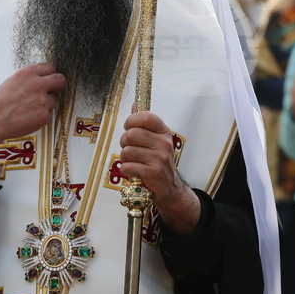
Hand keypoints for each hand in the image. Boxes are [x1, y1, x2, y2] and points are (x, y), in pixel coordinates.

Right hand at [0, 64, 66, 152]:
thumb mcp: (13, 81)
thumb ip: (30, 78)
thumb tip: (43, 80)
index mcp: (28, 73)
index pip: (51, 68)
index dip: (50, 75)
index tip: (48, 80)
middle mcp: (37, 85)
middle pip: (61, 80)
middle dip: (57, 86)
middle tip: (51, 91)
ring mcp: (42, 100)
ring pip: (54, 100)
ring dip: (46, 105)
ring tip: (30, 109)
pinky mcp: (44, 115)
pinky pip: (49, 115)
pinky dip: (42, 118)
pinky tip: (29, 118)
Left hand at [119, 111, 199, 237]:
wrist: (170, 188)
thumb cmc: (158, 162)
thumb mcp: (155, 140)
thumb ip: (144, 124)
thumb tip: (134, 104)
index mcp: (164, 132)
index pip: (145, 117)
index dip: (131, 121)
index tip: (129, 128)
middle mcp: (164, 143)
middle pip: (131, 135)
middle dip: (124, 143)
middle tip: (129, 149)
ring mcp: (159, 158)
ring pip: (127, 151)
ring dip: (125, 158)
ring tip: (133, 162)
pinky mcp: (153, 173)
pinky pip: (128, 166)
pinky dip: (126, 170)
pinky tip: (134, 171)